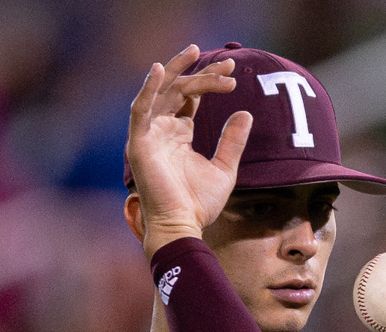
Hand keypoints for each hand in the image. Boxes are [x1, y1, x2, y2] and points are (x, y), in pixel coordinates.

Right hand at [127, 46, 251, 255]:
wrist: (183, 225)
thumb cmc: (199, 203)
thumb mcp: (224, 168)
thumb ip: (232, 141)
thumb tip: (246, 113)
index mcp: (178, 133)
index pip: (191, 97)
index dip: (209, 80)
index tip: (234, 70)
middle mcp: (161, 129)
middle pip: (178, 90)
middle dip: (201, 72)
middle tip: (228, 63)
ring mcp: (148, 134)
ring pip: (161, 92)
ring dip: (178, 71)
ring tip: (195, 52)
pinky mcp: (139, 143)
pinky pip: (140, 109)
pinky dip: (148, 88)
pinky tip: (159, 68)